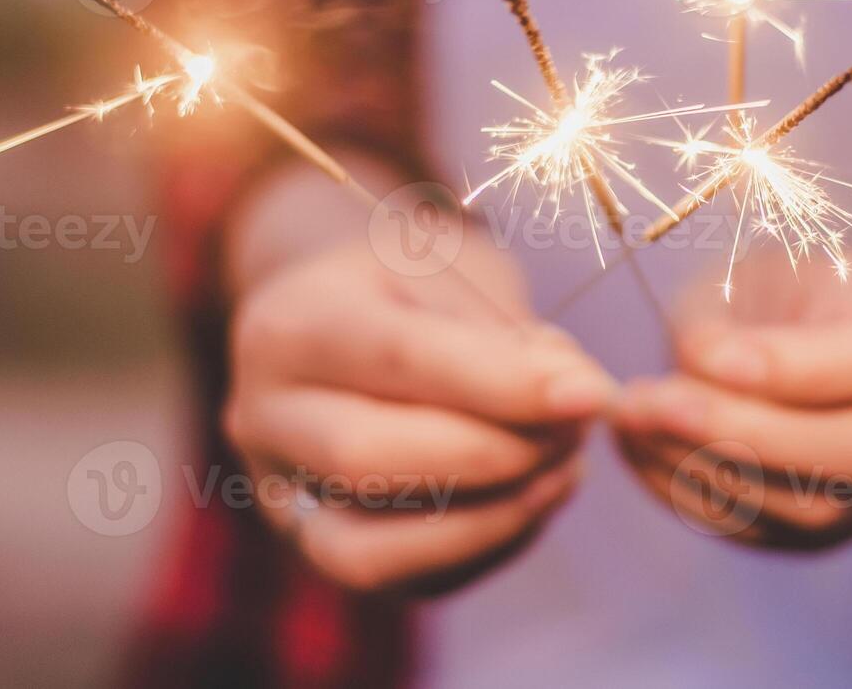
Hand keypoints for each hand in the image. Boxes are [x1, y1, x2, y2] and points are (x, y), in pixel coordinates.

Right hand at [225, 228, 615, 594]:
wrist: (342, 319)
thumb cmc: (411, 287)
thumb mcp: (452, 271)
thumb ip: (506, 334)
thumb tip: (576, 395)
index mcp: (288, 323)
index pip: (394, 360)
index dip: (501, 384)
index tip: (590, 392)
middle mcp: (261, 417)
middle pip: (367, 459)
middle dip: (495, 454)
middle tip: (578, 427)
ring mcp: (279, 496)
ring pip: (368, 550)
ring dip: (492, 517)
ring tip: (566, 466)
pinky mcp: (317, 551)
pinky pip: (402, 581)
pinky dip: (486, 545)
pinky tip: (538, 494)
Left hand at [612, 248, 851, 547]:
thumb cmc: (811, 295)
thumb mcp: (776, 268)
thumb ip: (735, 313)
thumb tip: (693, 367)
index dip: (792, 366)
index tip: (704, 353)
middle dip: (744, 432)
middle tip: (648, 400)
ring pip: (807, 507)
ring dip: (704, 467)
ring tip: (629, 417)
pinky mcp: (825, 536)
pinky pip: (764, 530)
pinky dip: (690, 493)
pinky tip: (636, 445)